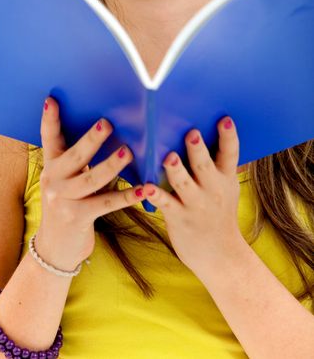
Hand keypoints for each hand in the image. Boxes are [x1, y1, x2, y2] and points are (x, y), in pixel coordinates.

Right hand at [34, 96, 143, 271]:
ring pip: (91, 179)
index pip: (48, 138)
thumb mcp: (68, 181)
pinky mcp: (77, 217)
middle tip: (107, 123)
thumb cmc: (70, 205)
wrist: (55, 249)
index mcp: (51, 165)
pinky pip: (105, 203)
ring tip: (127, 153)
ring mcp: (63, 199)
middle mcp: (53, 180)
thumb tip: (117, 137)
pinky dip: (126, 196)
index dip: (49, 119)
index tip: (52, 99)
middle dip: (91, 139)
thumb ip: (82, 162)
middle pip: (74, 156)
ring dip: (111, 166)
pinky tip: (144, 189)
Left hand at [143, 117, 243, 279]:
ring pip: (183, 184)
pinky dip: (155, 195)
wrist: (220, 255)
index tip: (224, 119)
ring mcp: (195, 204)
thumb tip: (208, 129)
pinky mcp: (179, 218)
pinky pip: (165, 203)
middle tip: (192, 133)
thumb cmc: (219, 212)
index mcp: (225, 177)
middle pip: (204, 166)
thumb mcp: (226, 187)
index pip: (230, 154)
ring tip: (169, 158)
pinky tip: (144, 187)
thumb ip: (218, 163)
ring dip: (176, 170)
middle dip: (197, 150)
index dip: (228, 137)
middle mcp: (212, 189)